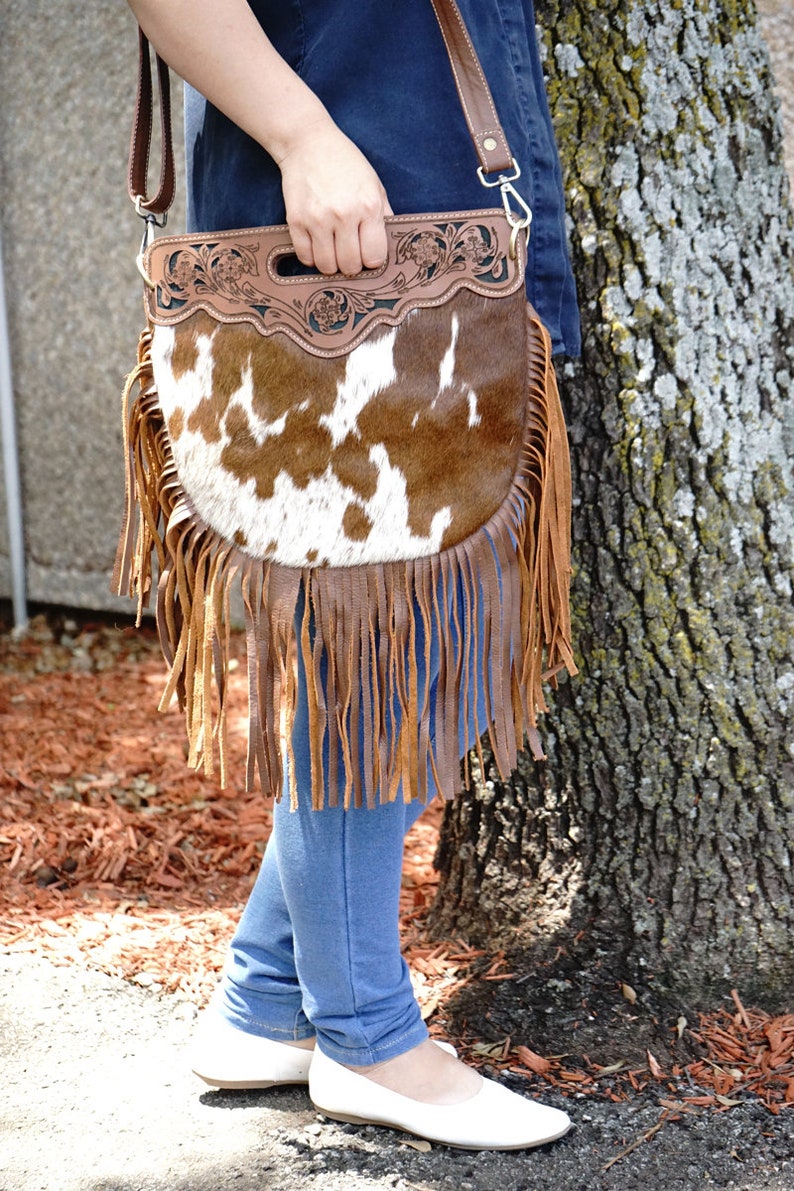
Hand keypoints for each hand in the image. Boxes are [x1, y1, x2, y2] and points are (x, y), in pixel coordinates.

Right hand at [277, 118, 392, 275]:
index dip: (371, 259)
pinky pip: (305, 257)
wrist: (308, 143)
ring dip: (331, 263)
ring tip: (332, 249)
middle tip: (349, 251)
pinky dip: (311, 257)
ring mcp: (318, 219)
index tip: (366, 252)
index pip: (374, 258)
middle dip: (352, 264)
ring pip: (327, 267)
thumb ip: (384, 217)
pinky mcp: (296, 221)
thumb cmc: (346, 164)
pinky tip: (316, 244)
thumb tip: (387, 247)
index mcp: (369, 206)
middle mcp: (344, 215)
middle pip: (350, 266)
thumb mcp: (375, 185)